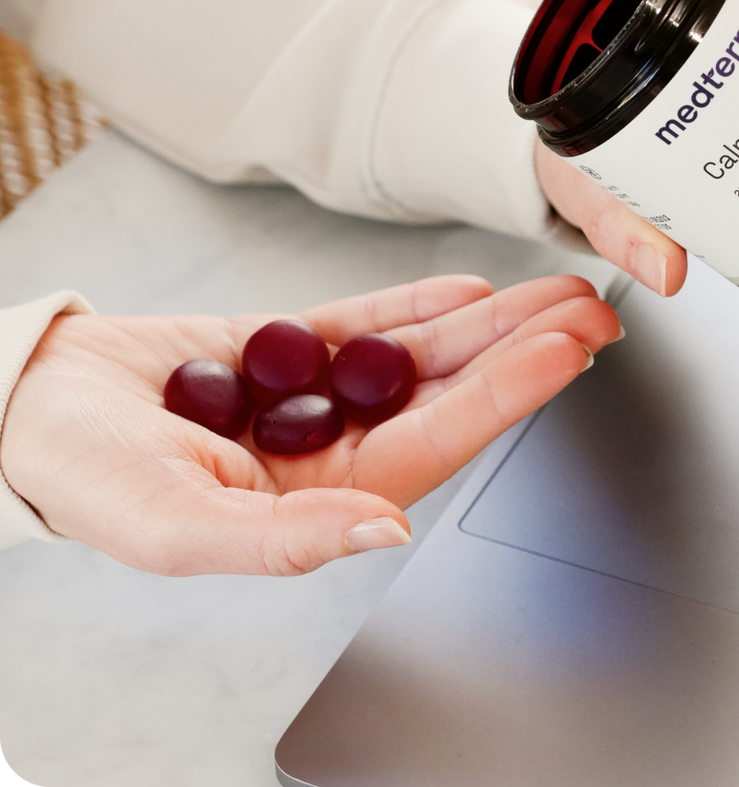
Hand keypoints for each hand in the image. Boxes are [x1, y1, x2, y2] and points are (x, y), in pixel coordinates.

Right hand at [0, 275, 620, 575]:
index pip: (437, 442)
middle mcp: (334, 448)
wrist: (34, 410)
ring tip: (551, 293)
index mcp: (323, 498)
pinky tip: (466, 292)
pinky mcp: (288, 348)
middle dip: (522, 353)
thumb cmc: (90, 479)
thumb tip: (387, 534)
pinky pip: (366, 324)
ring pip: (420, 355)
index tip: (565, 353)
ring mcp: (316, 395)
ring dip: (487, 324)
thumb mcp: (179, 525)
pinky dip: (415, 306)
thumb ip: (289, 539)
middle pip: (449, 394)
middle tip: (589, 314)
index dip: (506, 396)